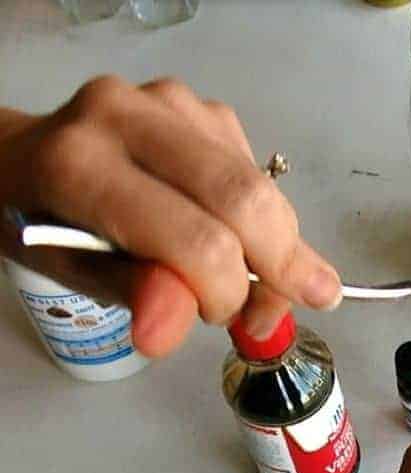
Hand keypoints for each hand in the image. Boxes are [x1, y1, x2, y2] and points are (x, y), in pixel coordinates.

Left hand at [0, 77, 342, 357]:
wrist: (32, 159)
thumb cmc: (47, 223)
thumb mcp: (73, 271)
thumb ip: (129, 294)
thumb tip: (167, 334)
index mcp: (81, 164)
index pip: (196, 240)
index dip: (229, 292)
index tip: (226, 323)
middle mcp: (128, 114)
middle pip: (246, 199)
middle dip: (279, 266)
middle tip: (268, 315)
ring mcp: (173, 102)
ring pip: (264, 188)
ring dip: (275, 247)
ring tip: (247, 285)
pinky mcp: (205, 107)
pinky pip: (262, 176)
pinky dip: (262, 219)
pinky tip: (233, 236)